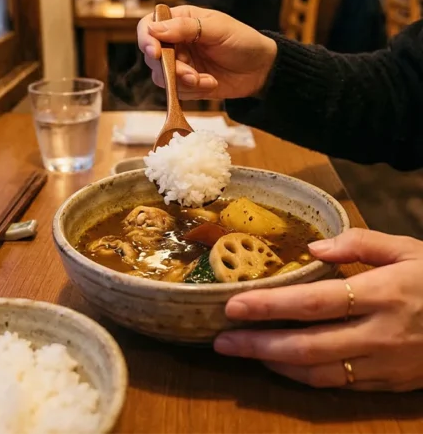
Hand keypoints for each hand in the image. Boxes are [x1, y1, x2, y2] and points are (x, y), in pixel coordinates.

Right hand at [137, 5, 277, 99]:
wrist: (261, 69)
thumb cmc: (242, 41)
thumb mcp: (217, 29)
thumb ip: (185, 28)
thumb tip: (153, 29)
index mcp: (179, 21)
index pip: (148, 26)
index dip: (146, 39)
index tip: (155, 53)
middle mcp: (174, 42)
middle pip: (151, 56)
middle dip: (170, 68)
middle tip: (191, 74)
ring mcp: (178, 63)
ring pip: (161, 76)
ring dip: (182, 81)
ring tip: (206, 80)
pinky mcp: (185, 83)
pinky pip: (175, 91)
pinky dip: (193, 90)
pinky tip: (211, 83)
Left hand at [214, 229, 422, 390]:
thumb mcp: (409, 248)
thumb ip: (359, 242)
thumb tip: (313, 248)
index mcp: (383, 293)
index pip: (314, 303)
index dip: (270, 307)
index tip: (232, 305)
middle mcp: (381, 333)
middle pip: (308, 346)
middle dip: (258, 344)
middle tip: (221, 339)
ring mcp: (386, 363)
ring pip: (319, 373)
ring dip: (275, 364)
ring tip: (242, 351)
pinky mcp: (391, 383)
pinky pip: (339, 384)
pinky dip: (304, 376)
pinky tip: (280, 363)